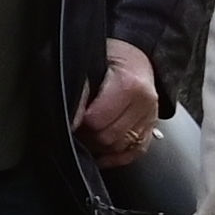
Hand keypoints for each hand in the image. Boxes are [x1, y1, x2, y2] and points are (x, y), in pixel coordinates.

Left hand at [76, 36, 160, 165]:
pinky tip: (99, 155)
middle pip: (107, 137)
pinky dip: (115, 158)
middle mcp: (144, 103)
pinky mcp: (151, 128)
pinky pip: (134, 152)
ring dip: (97, 147)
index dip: (75, 123)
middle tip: (72, 129)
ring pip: (119, 147)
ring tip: (83, 135)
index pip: (96, 120)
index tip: (63, 122)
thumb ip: (79, 88)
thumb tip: (68, 113)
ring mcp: (150, 117)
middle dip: (85, 136)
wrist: (135, 56)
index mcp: (129, 85)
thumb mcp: (89, 64)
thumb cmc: (108, 58)